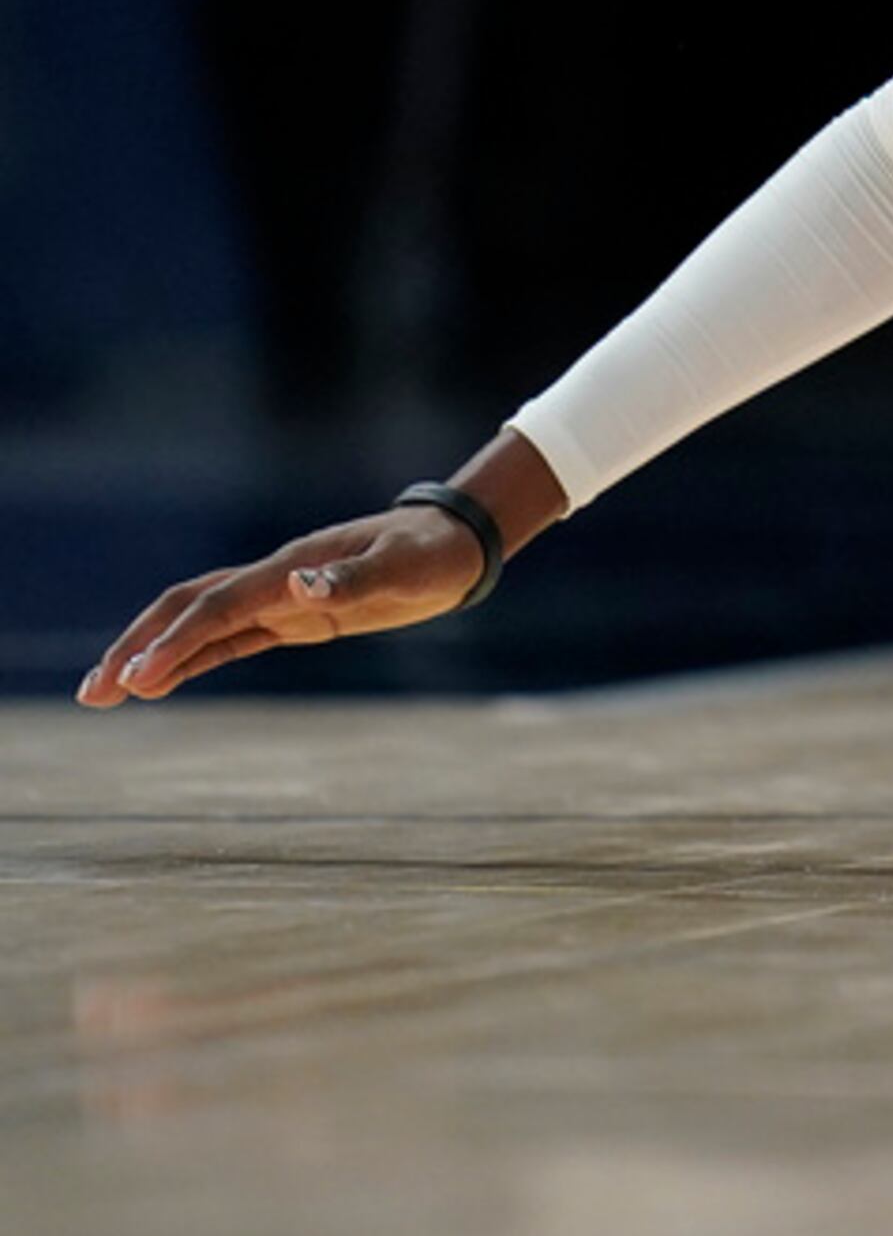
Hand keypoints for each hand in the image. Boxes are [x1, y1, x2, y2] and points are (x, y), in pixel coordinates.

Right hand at [78, 505, 490, 705]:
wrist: (457, 542)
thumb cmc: (433, 552)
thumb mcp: (405, 568)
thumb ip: (353, 578)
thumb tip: (299, 585)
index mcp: (291, 569)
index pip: (217, 607)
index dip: (175, 641)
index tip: (136, 679)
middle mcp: (275, 580)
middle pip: (188, 610)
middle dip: (138, 646)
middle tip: (92, 693)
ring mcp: (281, 597)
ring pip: (200, 624)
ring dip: (153, 654)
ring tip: (104, 692)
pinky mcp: (295, 617)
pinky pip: (232, 638)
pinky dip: (192, 658)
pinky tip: (161, 681)